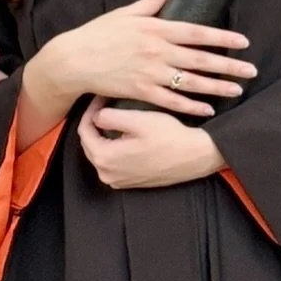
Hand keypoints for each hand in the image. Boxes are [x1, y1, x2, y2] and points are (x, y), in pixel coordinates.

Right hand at [27, 0, 255, 122]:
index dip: (222, 37)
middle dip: (228, 65)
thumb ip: (152, 1)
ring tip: (237, 89)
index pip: (197, 32)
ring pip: (190, 82)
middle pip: (200, 59)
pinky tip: (208, 109)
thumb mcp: (125, 12)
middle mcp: (156, 51)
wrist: (73, 60)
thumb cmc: (98, 34)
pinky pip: (171, 102)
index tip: (243, 42)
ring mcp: (149, 73)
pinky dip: (190, 107)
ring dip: (216, 87)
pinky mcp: (140, 92)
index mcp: (155, 28)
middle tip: (251, 70)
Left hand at [76, 99, 224, 189]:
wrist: (196, 156)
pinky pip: (114, 162)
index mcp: (105, 159)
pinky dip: (115, 147)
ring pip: (101, 152)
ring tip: (116, 116)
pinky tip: (126, 134)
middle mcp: (107, 174)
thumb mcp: (138, 120)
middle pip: (91, 143)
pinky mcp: (130, 182)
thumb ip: (109, 117)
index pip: (84, 131)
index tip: (101, 98)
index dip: (90, 111)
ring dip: (105, 134)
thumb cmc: (170, 137)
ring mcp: (119, 181)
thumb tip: (95, 116)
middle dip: (96, 122)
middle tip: (107, 104)